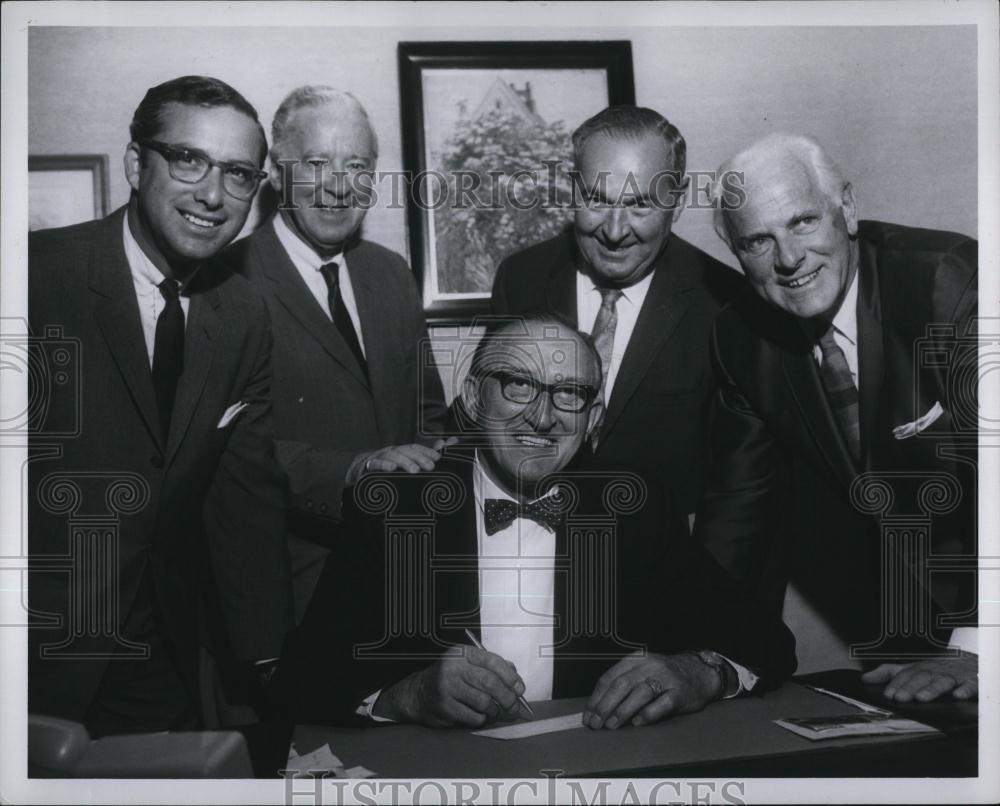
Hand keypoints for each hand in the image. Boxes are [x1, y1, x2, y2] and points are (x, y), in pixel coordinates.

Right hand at [346, 438, 455, 485]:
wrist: (359, 473)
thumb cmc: (387, 470)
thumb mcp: (405, 464)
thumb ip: (426, 455)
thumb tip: (447, 443)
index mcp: (401, 452)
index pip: (415, 448)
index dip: (426, 451)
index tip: (438, 458)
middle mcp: (391, 452)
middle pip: (406, 451)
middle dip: (419, 458)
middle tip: (431, 467)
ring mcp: (379, 458)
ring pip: (393, 456)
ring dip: (404, 462)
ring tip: (414, 471)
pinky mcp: (368, 467)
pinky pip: (375, 464)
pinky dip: (383, 466)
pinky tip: (391, 470)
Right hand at [373, 645, 528, 726]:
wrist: (418, 693)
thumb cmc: (450, 678)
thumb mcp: (467, 664)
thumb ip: (491, 667)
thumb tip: (515, 677)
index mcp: (462, 653)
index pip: (492, 661)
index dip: (510, 676)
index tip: (520, 688)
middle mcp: (453, 667)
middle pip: (490, 682)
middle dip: (507, 697)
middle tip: (514, 706)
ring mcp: (447, 687)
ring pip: (483, 702)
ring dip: (495, 710)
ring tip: (495, 711)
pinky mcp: (444, 707)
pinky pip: (473, 716)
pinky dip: (482, 719)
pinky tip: (480, 716)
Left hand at [584, 651, 722, 729]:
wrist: (699, 672)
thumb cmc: (664, 675)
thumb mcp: (642, 670)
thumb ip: (622, 684)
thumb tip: (598, 707)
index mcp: (636, 659)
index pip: (610, 677)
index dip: (596, 697)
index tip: (588, 714)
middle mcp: (650, 666)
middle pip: (622, 684)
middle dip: (605, 705)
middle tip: (596, 723)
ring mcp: (666, 678)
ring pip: (640, 693)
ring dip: (622, 711)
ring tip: (611, 725)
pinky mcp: (680, 693)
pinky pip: (662, 704)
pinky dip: (648, 714)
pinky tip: (637, 722)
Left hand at [861, 653, 977, 701]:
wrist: (966, 659)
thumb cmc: (933, 668)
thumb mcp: (909, 668)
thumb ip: (888, 673)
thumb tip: (864, 679)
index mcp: (919, 669)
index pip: (905, 676)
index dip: (896, 684)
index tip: (888, 695)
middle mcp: (934, 671)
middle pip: (921, 678)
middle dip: (910, 688)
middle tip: (900, 698)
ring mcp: (953, 676)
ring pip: (942, 681)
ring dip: (932, 689)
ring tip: (922, 698)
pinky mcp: (971, 680)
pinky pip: (970, 684)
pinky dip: (965, 689)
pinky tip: (958, 696)